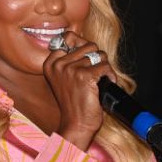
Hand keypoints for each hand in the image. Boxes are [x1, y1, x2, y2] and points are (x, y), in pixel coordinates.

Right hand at [43, 31, 117, 151]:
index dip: (83, 47)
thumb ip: (71, 58)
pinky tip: (106, 84)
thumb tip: (86, 41)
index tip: (85, 62)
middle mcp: (58, 64)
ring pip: (99, 55)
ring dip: (104, 68)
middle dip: (97, 58)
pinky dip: (110, 76)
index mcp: (50, 63)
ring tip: (100, 81)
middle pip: (88, 45)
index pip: (69, 37)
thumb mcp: (65, 78)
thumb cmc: (74, 103)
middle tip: (96, 74)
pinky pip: (105, 66)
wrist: (77, 124)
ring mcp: (71, 69)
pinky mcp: (85, 76)